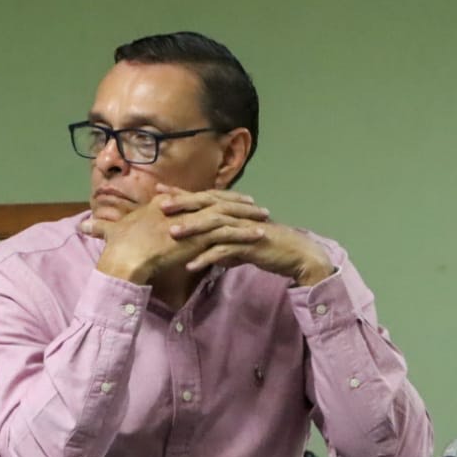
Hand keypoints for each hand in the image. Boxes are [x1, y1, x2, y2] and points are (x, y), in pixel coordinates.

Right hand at [83, 186, 269, 284]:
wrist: (123, 260)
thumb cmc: (116, 249)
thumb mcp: (110, 233)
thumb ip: (101, 227)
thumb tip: (83, 225)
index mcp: (163, 206)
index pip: (194, 196)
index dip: (213, 197)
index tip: (227, 198)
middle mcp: (179, 208)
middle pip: (214, 199)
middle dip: (236, 201)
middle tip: (254, 204)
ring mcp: (190, 221)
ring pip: (225, 213)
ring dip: (246, 215)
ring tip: (264, 218)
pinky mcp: (198, 237)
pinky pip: (227, 232)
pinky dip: (244, 233)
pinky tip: (259, 235)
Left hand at [157, 187, 333, 283]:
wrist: (297, 255)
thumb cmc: (267, 247)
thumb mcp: (240, 242)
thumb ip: (223, 243)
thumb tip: (208, 252)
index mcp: (233, 211)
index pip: (203, 197)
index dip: (181, 193)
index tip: (158, 190)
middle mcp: (238, 216)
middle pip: (207, 206)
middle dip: (183, 204)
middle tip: (160, 206)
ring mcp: (244, 229)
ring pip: (215, 225)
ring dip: (193, 229)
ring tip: (172, 234)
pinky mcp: (250, 245)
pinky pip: (226, 250)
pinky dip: (207, 258)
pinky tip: (191, 266)